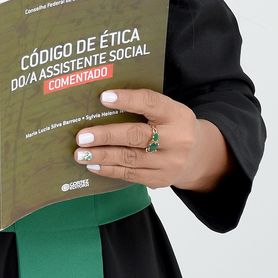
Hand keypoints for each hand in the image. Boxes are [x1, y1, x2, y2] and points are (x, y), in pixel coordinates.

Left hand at [72, 89, 229, 192]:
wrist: (196, 154)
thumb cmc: (170, 125)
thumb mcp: (166, 110)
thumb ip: (142, 105)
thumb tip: (102, 102)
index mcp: (176, 114)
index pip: (150, 103)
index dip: (127, 100)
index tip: (103, 97)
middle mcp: (177, 139)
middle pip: (136, 136)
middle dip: (106, 136)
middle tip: (82, 136)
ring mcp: (170, 163)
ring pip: (130, 159)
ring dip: (102, 156)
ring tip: (81, 153)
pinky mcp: (161, 179)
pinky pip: (131, 175)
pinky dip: (109, 169)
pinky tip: (93, 165)